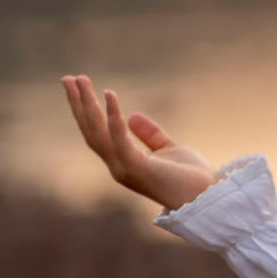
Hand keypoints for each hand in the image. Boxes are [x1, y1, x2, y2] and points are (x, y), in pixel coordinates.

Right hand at [61, 74, 219, 211]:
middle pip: (91, 131)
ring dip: (87, 105)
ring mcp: (125, 169)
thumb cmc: (192, 179)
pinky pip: (119, 138)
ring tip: (79, 80)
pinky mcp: (136, 168)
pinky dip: (112, 116)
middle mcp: (119, 167)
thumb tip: (132, 116)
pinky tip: (109, 94)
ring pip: (97, 133)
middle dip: (78, 104)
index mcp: (124, 163)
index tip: (79, 87)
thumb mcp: (169, 149)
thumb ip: (151, 135)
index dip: (86, 113)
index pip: (98, 135)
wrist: (209, 199)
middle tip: (67, 78)